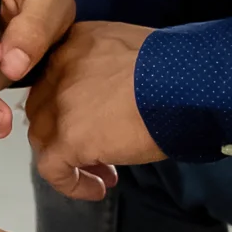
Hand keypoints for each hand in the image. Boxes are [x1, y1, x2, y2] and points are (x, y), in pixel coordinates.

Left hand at [24, 21, 161, 200]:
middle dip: (67, 133)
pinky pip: (53, 169)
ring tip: (104, 174)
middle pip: (44, 109)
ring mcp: (59, 103)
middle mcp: (56, 68)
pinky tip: (97, 189)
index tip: (95, 121)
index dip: (70, 105)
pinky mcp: (68, 137)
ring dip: (70, 160)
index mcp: (72, 42)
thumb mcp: (129, 51)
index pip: (54, 78)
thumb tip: (111, 97)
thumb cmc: (176, 67)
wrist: (187, 85)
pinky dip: (71, 184)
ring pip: (44, 139)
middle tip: (100, 152)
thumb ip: (107, 68)